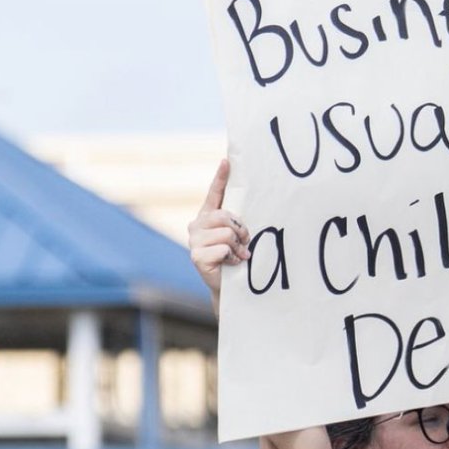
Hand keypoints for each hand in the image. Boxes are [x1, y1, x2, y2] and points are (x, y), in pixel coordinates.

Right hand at [187, 159, 250, 298]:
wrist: (229, 288)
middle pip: (224, 216)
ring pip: (226, 233)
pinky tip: (230, 263)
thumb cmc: (235, 259)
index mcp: (207, 216)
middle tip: (244, 243)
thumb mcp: (238, 237)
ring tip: (237, 255)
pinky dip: (232, 258)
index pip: (214, 193)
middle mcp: (197, 225)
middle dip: (240, 230)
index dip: (220, 177)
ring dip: (237, 246)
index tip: (227, 161)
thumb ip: (238, 222)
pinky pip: (223, 249)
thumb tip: (255, 205)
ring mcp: (194, 241)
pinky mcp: (196, 257)